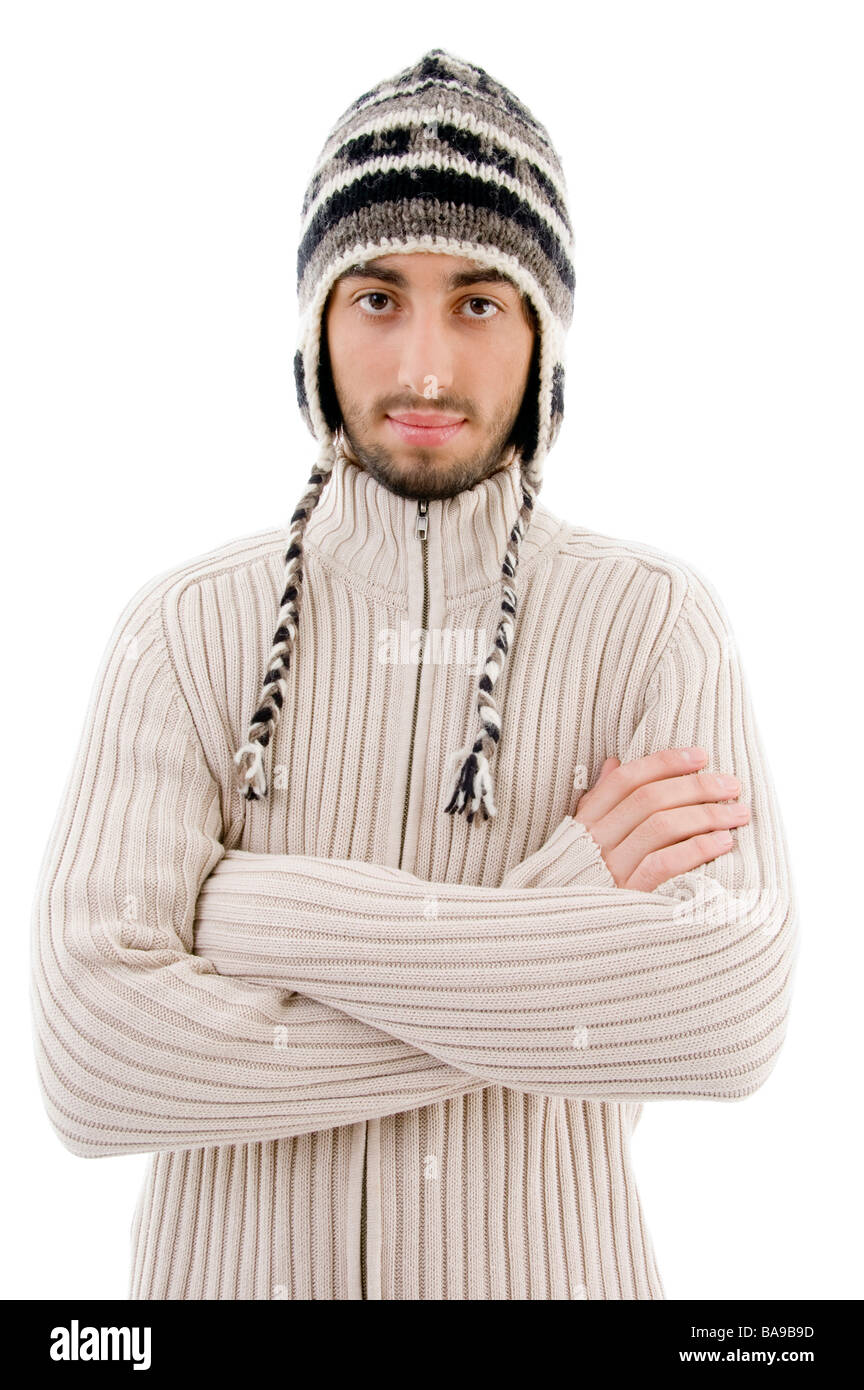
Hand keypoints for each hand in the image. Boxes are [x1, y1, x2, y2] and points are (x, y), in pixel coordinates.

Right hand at [572, 747, 750, 891]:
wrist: (572, 936)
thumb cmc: (587, 882)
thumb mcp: (581, 839)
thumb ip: (598, 801)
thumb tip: (614, 762)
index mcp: (585, 823)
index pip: (625, 780)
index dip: (664, 762)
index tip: (700, 755)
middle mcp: (595, 843)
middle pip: (649, 800)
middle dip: (696, 786)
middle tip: (732, 785)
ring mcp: (611, 870)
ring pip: (662, 827)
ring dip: (707, 815)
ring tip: (738, 814)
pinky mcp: (630, 897)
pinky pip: (665, 863)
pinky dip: (697, 848)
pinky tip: (723, 842)